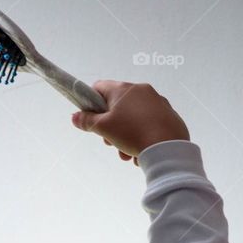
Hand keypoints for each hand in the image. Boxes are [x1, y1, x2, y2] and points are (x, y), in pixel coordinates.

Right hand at [71, 80, 189, 161]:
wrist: (167, 146)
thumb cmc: (132, 133)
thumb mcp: (104, 128)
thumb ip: (87, 121)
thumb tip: (74, 116)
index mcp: (123, 89)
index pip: (99, 87)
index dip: (90, 103)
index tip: (91, 119)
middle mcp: (141, 90)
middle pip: (116, 106)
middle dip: (110, 127)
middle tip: (110, 143)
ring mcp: (156, 102)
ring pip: (132, 119)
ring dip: (125, 137)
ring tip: (127, 155)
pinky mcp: (168, 115)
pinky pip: (148, 125)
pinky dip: (141, 138)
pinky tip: (141, 153)